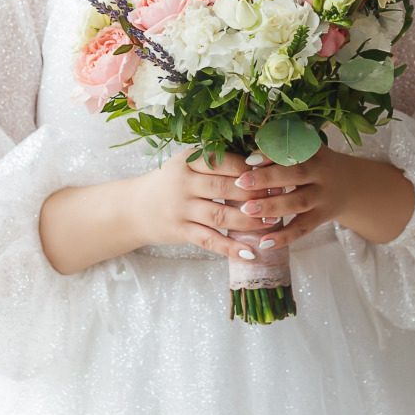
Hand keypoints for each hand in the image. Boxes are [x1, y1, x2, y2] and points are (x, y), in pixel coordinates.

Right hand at [129, 147, 273, 261]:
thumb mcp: (186, 166)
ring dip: (249, 220)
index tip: (274, 173)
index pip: (224, 162)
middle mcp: (182, 183)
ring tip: (273, 223)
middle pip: (225, 187)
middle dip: (255, 194)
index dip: (250, 169)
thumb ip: (215, 163)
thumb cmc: (169, 184)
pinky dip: (230, 248)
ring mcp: (180, 208)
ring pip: (220, 215)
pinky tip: (250, 253)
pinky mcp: (180, 231)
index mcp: (188, 161)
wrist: (134, 208)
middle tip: (281, 198)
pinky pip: (209, 240)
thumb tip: (260, 165)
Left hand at [231, 146, 413, 249]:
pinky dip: (284, 237)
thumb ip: (281, 146)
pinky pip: (302, 229)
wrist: (350, 185)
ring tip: (247, 210)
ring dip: (272, 207)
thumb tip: (249, 149)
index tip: (248, 159)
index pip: (292, 149)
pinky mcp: (321, 218)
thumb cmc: (314, 163)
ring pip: (298, 203)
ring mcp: (323, 197)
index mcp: (314, 151)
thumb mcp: (305, 148)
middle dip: (267, 179)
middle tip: (241, 183)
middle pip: (295, 175)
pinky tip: (264, 242)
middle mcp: (321, 173)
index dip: (271, 153)